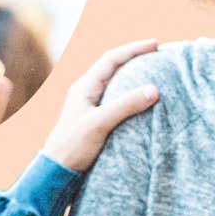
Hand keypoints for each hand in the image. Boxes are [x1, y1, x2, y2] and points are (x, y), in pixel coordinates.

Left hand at [41, 38, 160, 172]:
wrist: (56, 171)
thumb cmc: (73, 146)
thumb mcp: (100, 123)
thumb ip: (126, 105)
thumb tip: (154, 89)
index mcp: (84, 87)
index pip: (111, 59)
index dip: (133, 49)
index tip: (155, 44)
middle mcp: (86, 91)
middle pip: (113, 66)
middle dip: (135, 57)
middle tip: (158, 54)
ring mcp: (90, 105)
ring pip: (115, 82)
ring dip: (133, 75)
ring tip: (154, 72)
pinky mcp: (95, 119)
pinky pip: (116, 98)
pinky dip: (131, 93)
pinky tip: (143, 99)